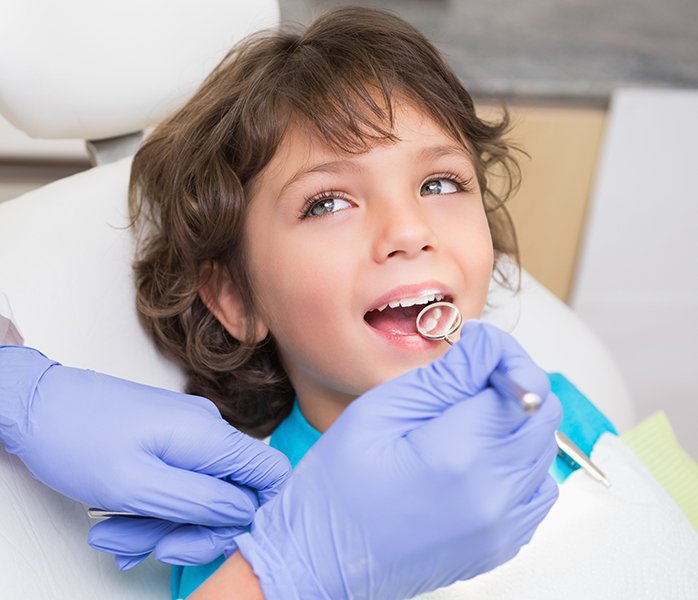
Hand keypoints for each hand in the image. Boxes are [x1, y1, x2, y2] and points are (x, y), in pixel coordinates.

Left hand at [0, 346, 290, 567]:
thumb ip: (201, 502)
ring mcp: (187, 435)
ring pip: (198, 495)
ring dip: (162, 525)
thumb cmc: (76, 438)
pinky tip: (120, 522)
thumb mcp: (138, 486)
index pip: (271, 472)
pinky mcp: (168, 441)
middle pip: (231, 495)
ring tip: (116, 535)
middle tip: (153, 548)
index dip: (259, 512)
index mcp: (209, 436)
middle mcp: (206, 431)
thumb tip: (246, 511)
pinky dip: (153, 509)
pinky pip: (177, 484)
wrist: (36, 405)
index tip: (218, 536)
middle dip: (192, 530)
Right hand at [234, 321, 561, 598]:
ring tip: (464, 423)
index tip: (478, 352)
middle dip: (512, 385)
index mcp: (458, 455)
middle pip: (544, 415)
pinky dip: (516, 463)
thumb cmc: (336, 490)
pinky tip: (475, 459)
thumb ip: (443, 377)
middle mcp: (492, 495)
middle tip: (467, 382)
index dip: (504, 357)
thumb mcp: (379, 411)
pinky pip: (536, 489)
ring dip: (514, 423)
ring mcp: (501, 526)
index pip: (523, 385)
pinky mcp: (501, 544)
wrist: (321, 559)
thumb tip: (486, 345)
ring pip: (543, 449)